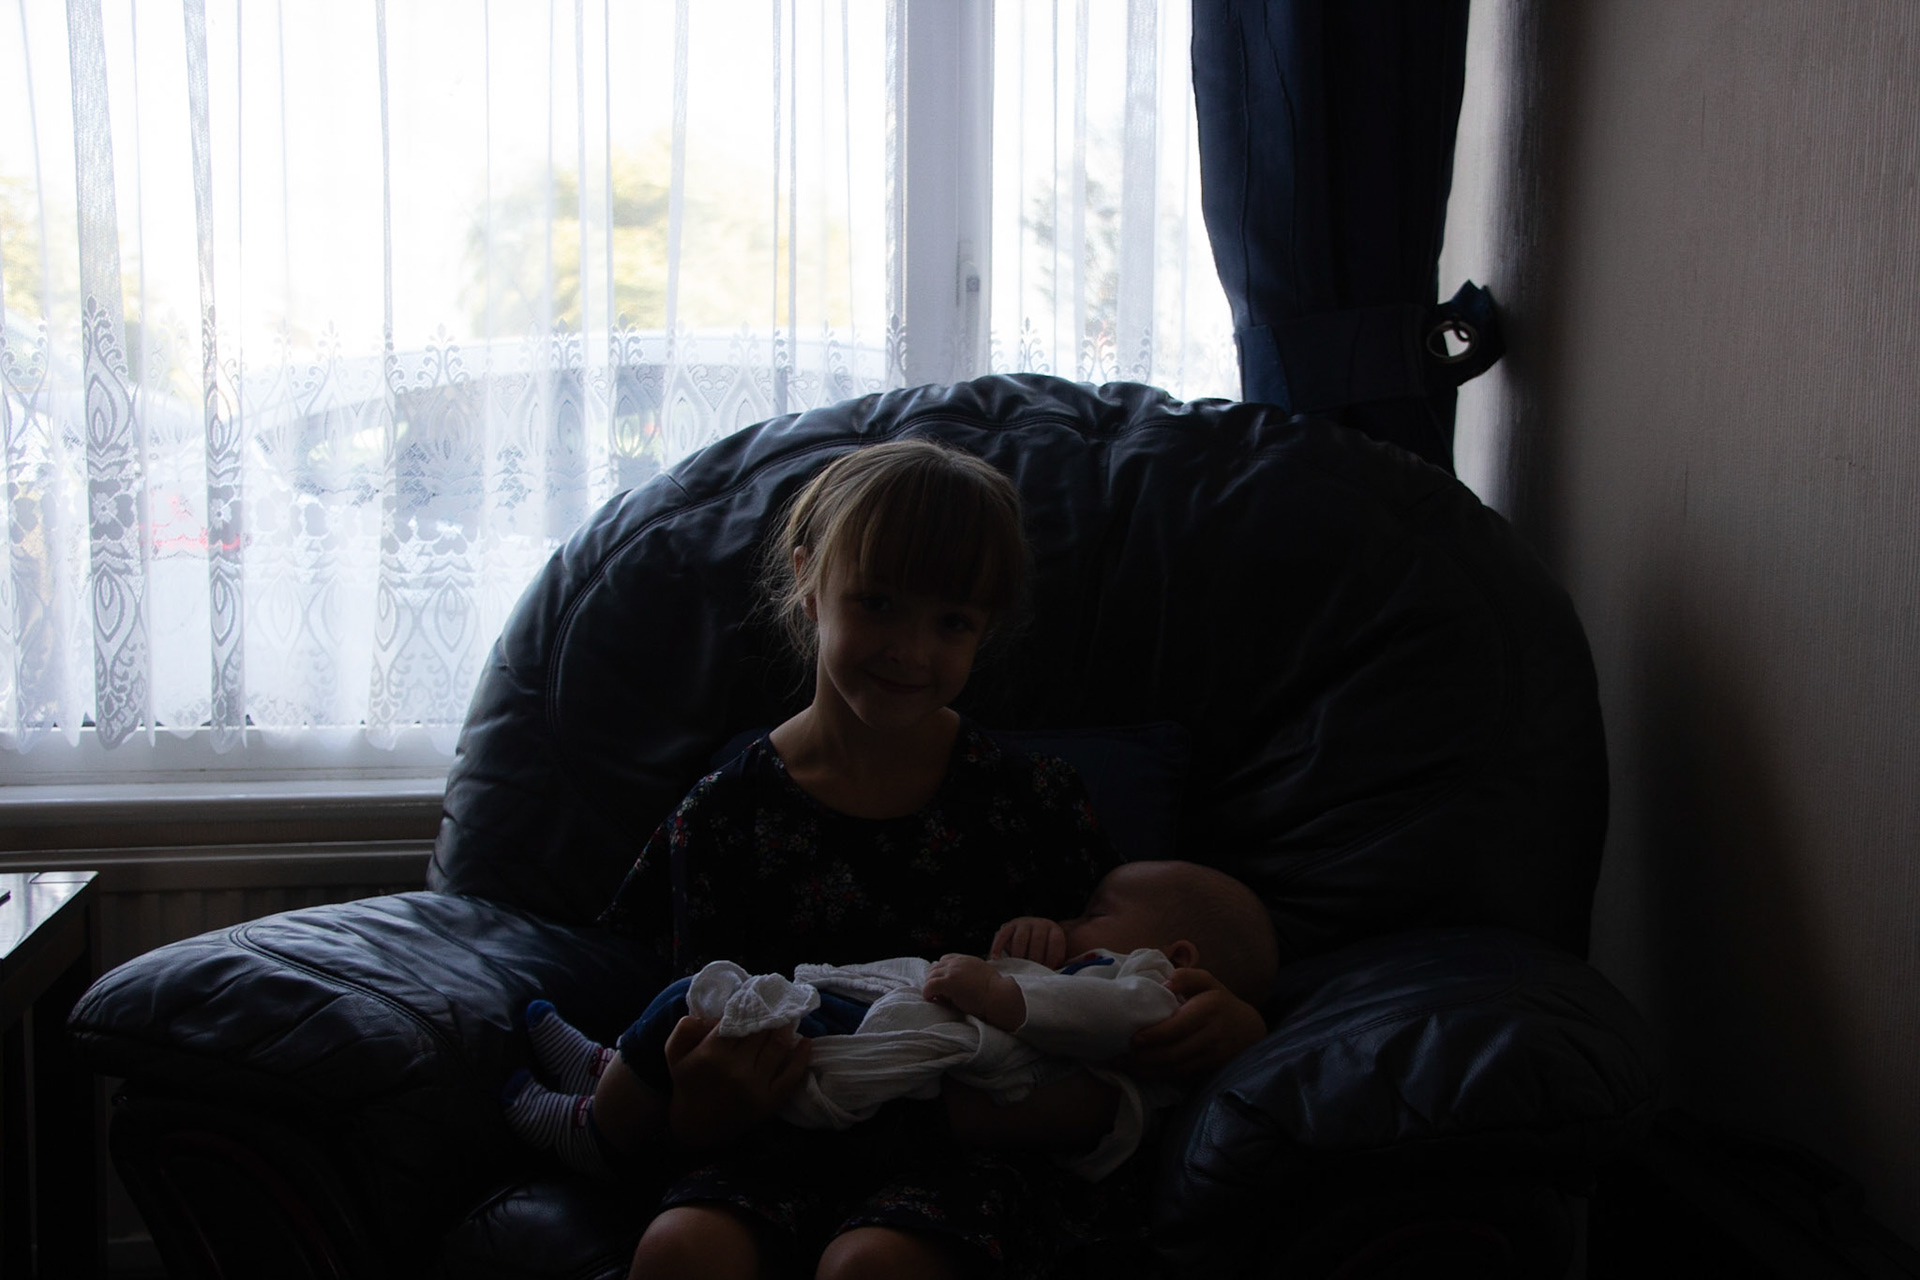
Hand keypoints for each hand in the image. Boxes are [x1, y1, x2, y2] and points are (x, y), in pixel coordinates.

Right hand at [661, 1014, 811, 1151]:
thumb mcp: (675, 1053)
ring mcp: (755, 1086)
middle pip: (762, 1031)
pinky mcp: (769, 1101)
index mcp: (712, 1054)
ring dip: (787, 1029)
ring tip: (790, 1018)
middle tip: (778, 1003)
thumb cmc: (689, 1083)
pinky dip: (802, 1056)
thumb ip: (685, 1028)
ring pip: (778, 1046)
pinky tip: (806, 1042)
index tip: (758, 996)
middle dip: (770, 1015)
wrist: (698, 1127)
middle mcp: (736, 1069)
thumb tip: (713, 1015)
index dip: (750, 1006)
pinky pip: (792, 1075)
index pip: (739, 1020)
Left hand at [923, 954, 1026, 1030]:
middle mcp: (958, 962)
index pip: (945, 960)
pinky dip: (927, 993)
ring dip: (930, 986)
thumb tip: (959, 985)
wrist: (999, 996)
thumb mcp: (983, 975)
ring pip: (931, 976)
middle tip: (935, 992)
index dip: (941, 972)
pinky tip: (931, 999)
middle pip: (935, 967)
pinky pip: (929, 986)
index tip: (942, 983)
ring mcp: (952, 971)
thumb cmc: (995, 991)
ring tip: (934, 997)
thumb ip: (969, 975)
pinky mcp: (949, 982)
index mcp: (967, 960)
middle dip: (933, 979)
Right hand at [990, 916, 1067, 967]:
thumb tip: (1061, 980)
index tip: (1046, 972)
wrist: (1030, 934)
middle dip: (1034, 960)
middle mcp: (1040, 923)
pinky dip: (998, 947)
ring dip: (1018, 956)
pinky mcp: (1009, 925)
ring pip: (1020, 940)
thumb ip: (1059, 965)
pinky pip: (1002, 935)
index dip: (1052, 960)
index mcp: (1055, 930)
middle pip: (1037, 942)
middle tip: (1030, 974)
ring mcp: (1024, 923)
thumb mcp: (1054, 955)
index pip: (1055, 943)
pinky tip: (996, 959)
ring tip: (1017, 969)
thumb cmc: (1043, 953)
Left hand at [1125, 969, 1266, 1081]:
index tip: (1132, 1039)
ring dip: (1147, 1070)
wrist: (1248, 1030)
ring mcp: (1213, 1056)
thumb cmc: (1219, 1002)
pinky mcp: (1210, 1070)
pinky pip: (1181, 1076)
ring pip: (1175, 1069)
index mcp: (1209, 1009)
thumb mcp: (1207, 981)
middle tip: (1117, 1056)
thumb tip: (1166, 983)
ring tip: (1122, 1065)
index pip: (1177, 1027)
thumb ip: (1186, 976)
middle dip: (1143, 1057)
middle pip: (1173, 1053)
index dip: (1153, 1036)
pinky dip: (1159, 1075)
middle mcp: (1212, 1035)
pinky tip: (1140, 1071)